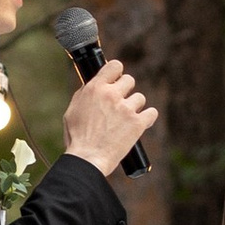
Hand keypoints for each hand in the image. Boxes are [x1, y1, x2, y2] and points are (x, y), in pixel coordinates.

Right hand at [62, 58, 158, 176]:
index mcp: (95, 89)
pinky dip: (148, 118)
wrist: (87, 159)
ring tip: (125, 120)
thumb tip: (93, 85)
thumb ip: (85, 95)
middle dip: (125, 91)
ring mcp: (126, 108)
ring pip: (140, 98)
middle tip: (120, 104)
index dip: (117, 72)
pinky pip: (152, 113)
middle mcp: (111, 95)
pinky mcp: (137, 123)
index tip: (117, 79)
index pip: (114, 66)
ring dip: (134, 107)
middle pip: (129, 80)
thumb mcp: (72, 110)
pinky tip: (141, 124)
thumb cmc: (77, 138)